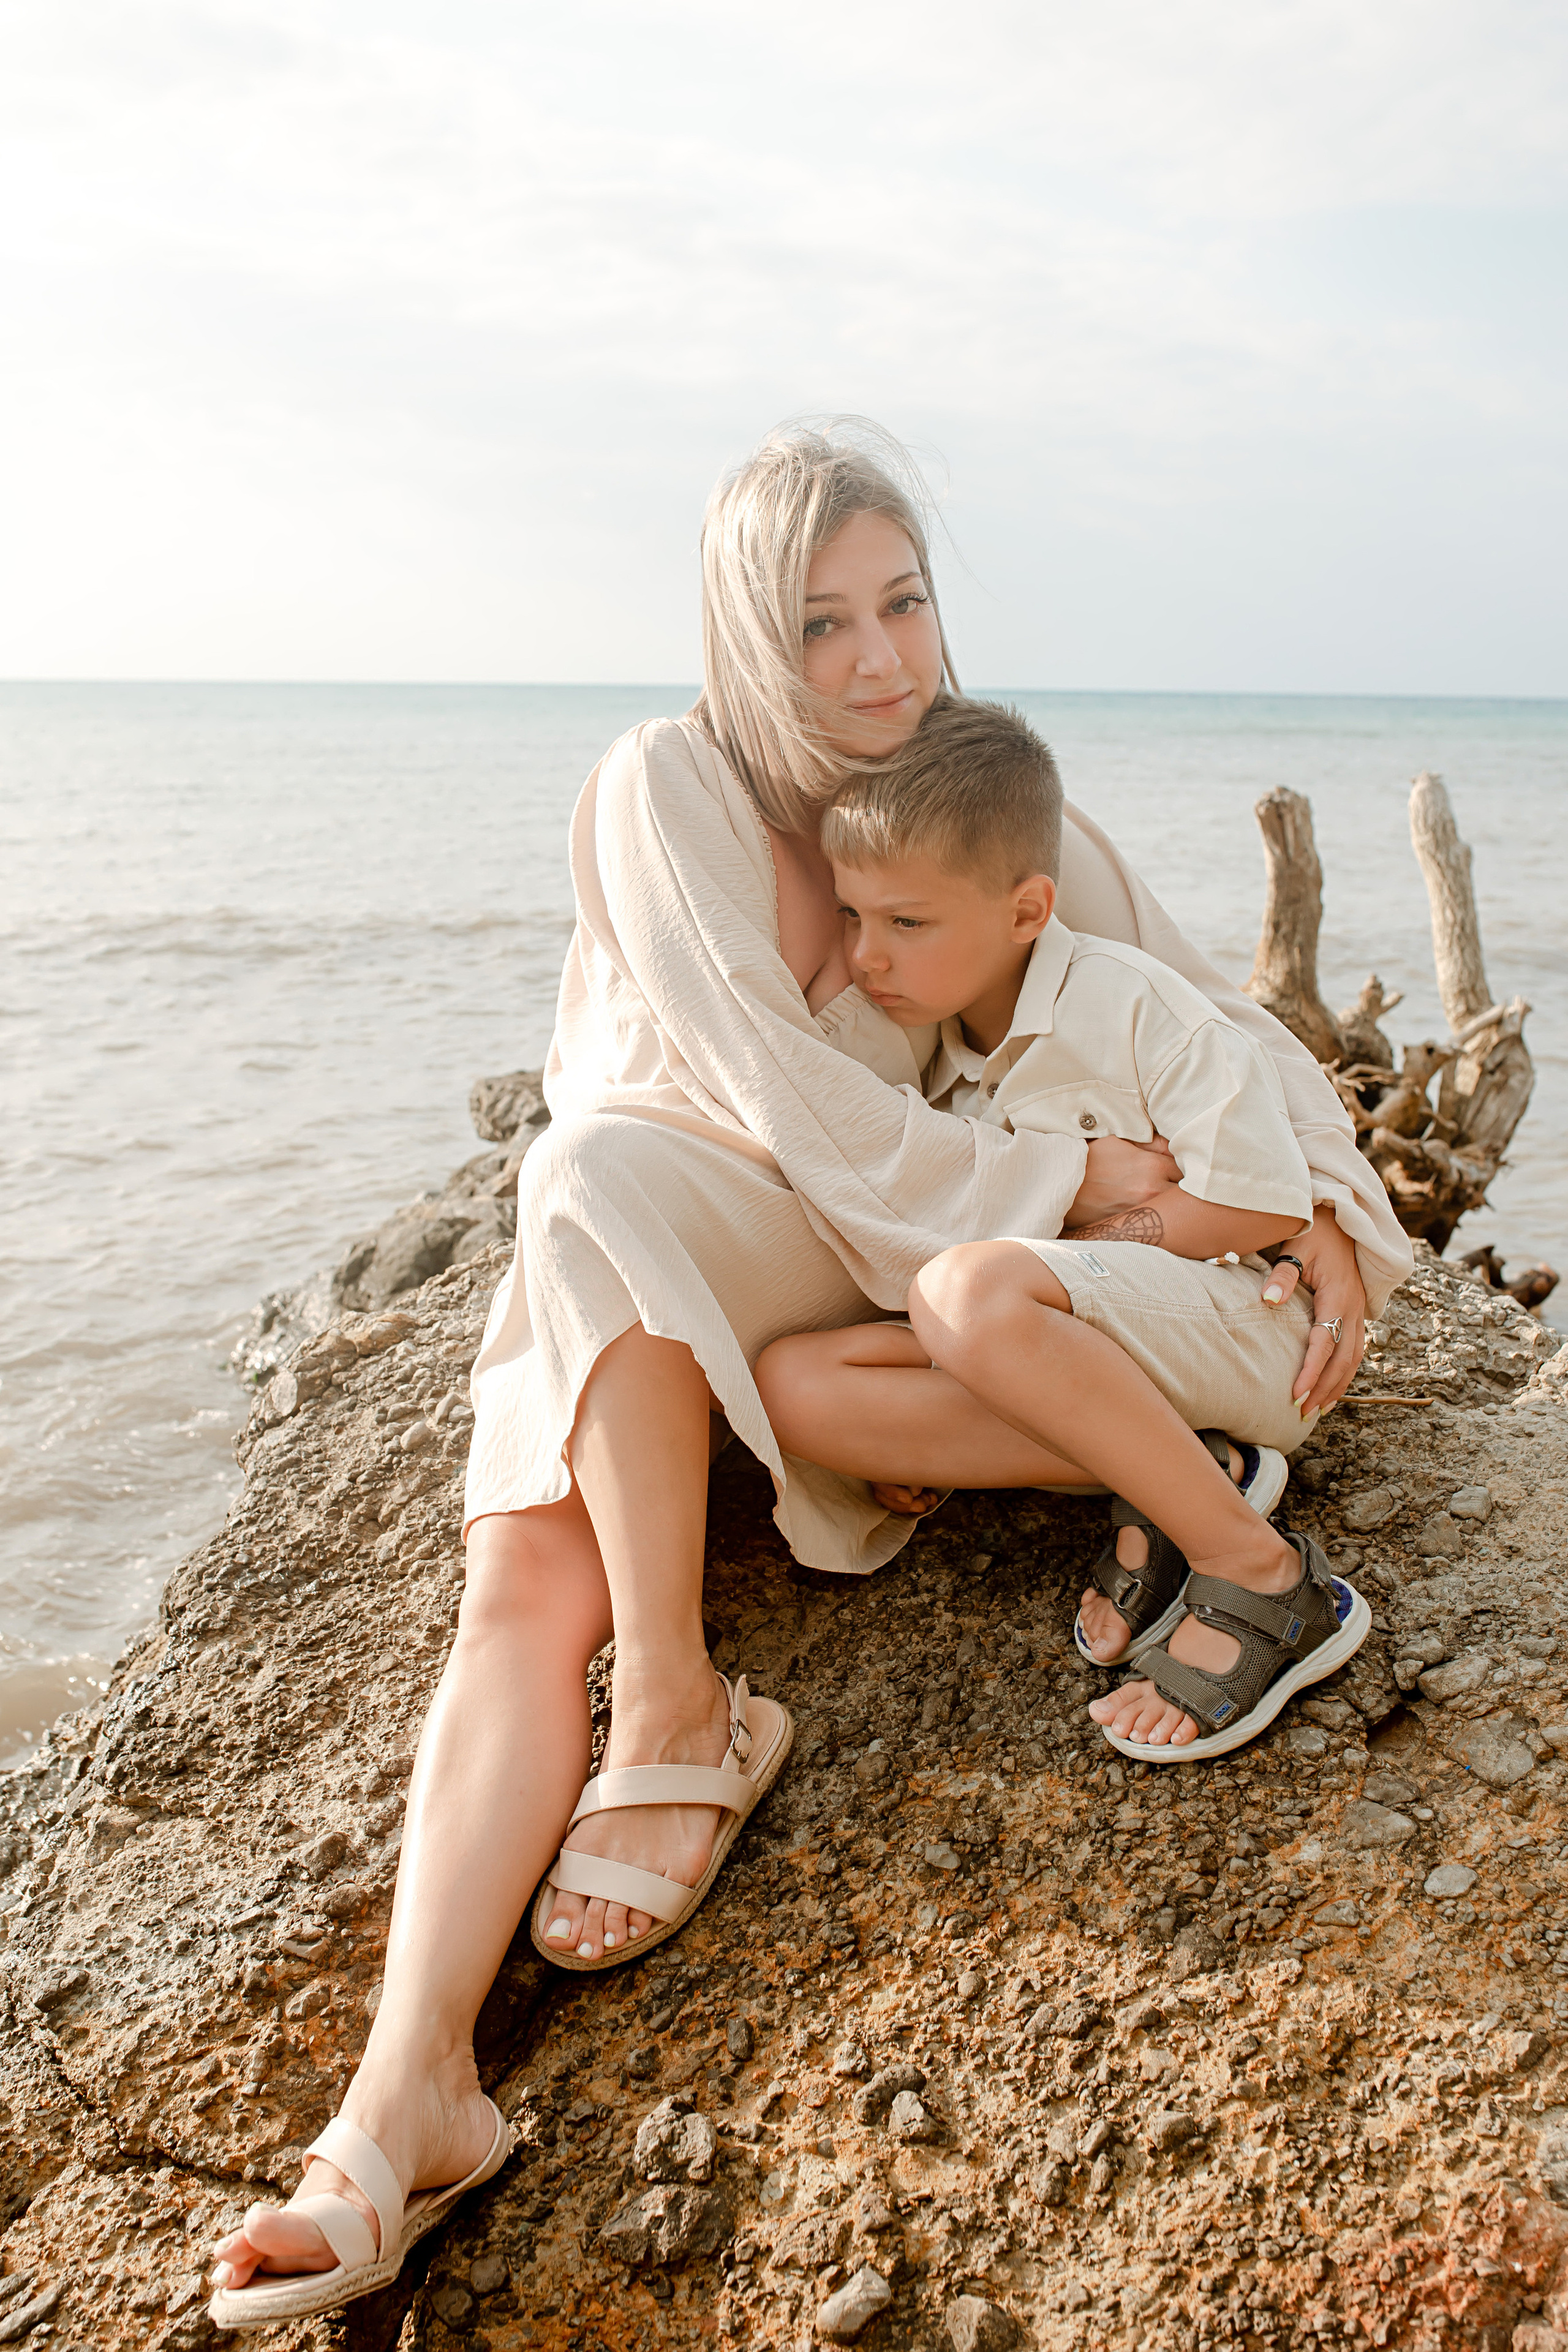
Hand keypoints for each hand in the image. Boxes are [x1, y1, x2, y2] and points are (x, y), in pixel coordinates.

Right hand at [1063, 1136, 1179, 1230]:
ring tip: (1174, 1205)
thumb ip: (1152, 1144)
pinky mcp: (1131, 1228)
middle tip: (1184, 1189)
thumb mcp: (1119, 1141)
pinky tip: (1157, 1218)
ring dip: (1174, 1208)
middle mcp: (1152, 1191)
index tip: (1185, 1171)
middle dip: (1186, 1191)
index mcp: (1154, 1167)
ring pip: (1173, 1213)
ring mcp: (1142, 1213)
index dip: (1189, 1169)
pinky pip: (1156, 1226)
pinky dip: (1158, 1221)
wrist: (1061, 1182)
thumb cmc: (1089, 1159)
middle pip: (1187, 1196)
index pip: (1189, 1169)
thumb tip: (1174, 1146)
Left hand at [1262, 1203, 1366, 1413]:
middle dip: (1324, 1389)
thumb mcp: (1296, 1246)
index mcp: (1339, 1297)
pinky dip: (1344, 1371)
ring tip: (1318, 1409)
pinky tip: (1332, 1386)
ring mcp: (1359, 1311)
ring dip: (1337, 1385)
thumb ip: (1282, 1274)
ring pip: (1354, 1358)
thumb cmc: (1314, 1231)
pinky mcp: (1357, 1310)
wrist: (1341, 1216)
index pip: (1324, 1345)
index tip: (1295, 1395)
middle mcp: (1354, 1309)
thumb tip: (1268, 1300)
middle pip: (1344, 1360)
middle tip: (1302, 1413)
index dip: (1310, 1372)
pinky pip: (1355, 1348)